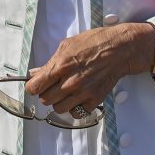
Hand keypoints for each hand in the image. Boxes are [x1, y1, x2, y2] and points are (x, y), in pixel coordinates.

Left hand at [25, 23, 154, 114]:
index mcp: (61, 65)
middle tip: (54, 85)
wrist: (121, 49)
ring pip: (58, 109)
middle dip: (47, 92)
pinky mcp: (94, 100)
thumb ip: (51, 61)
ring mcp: (83, 93)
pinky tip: (78, 96)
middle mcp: (70, 82)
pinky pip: (76, 113)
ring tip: (66, 91)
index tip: (37, 84)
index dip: (34, 86)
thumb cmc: (95, 42)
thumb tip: (35, 73)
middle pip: (45, 100)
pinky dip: (75, 107)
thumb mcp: (68, 44)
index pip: (34, 87)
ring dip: (60, 101)